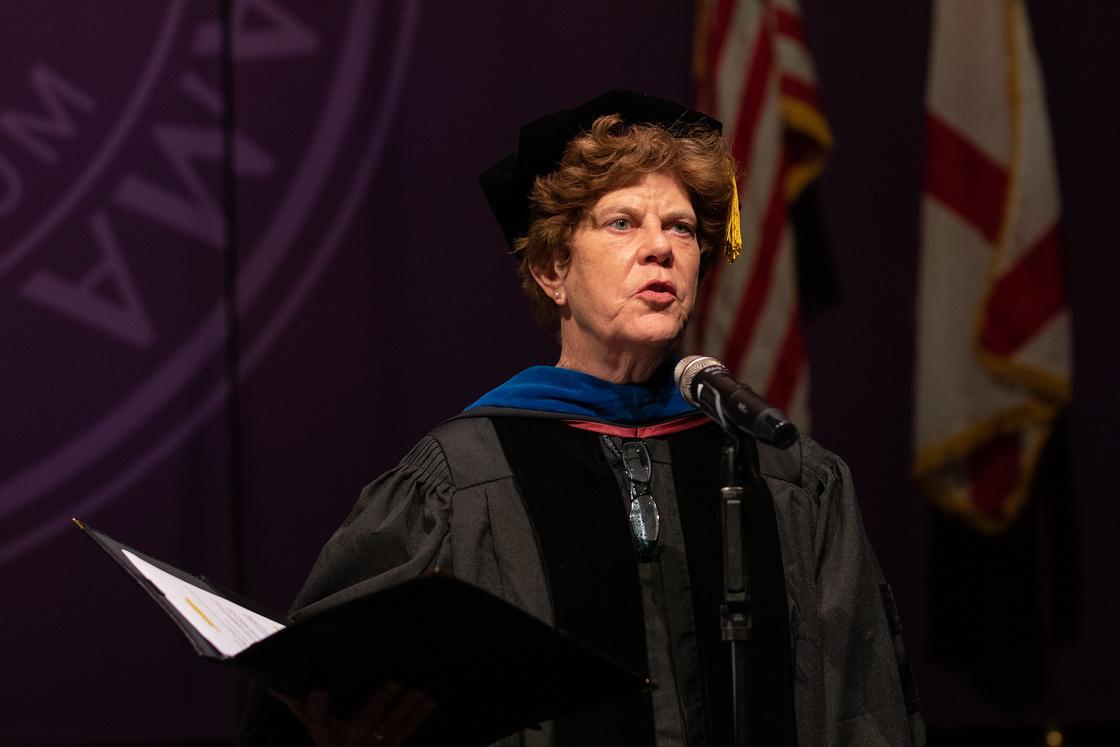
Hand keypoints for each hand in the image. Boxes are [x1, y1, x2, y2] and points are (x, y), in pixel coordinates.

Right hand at [271, 680, 434, 746]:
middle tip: (396, 679)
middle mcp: (345, 742)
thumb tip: (273, 680)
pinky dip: (417, 718)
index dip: (318, 703)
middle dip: (381, 700)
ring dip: (406, 708)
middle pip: (364, 719)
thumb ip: (295, 701)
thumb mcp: (309, 723)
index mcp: (322, 732)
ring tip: (420, 690)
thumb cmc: (325, 738)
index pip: (316, 716)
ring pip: (389, 727)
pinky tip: (428, 702)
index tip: (321, 687)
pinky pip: (403, 735)